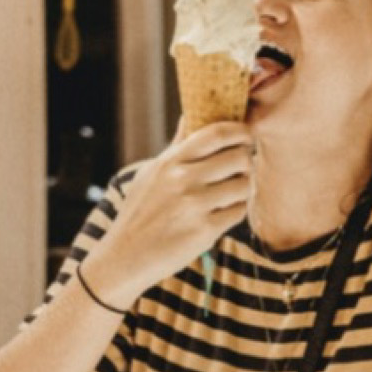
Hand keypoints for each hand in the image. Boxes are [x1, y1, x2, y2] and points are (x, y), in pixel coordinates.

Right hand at [84, 118, 253, 305]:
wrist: (125, 257)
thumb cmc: (141, 212)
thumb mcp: (152, 174)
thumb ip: (177, 146)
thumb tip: (190, 114)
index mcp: (171, 162)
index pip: (216, 133)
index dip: (240, 130)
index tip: (246, 136)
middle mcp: (183, 180)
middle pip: (238, 157)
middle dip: (246, 162)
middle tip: (241, 169)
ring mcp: (195, 205)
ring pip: (244, 185)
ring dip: (243, 189)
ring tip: (231, 194)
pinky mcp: (205, 231)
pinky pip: (238, 212)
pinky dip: (235, 212)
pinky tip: (222, 214)